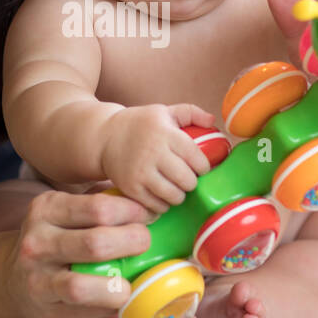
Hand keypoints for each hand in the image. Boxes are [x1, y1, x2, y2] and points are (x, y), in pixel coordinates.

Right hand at [0, 190, 151, 317]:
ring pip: (81, 284)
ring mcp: (37, 276)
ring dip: (118, 284)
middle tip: (145, 242)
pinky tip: (119, 297)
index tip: (147, 216)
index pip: (99, 206)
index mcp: (48, 208)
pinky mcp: (45, 306)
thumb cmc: (58, 240)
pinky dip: (107, 305)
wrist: (14, 279)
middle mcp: (37, 240)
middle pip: (96, 242)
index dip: (132, 211)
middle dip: (131, 243)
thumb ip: (101, 203)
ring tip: (130, 280)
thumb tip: (149, 200)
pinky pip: (83, 308)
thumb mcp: (69, 213)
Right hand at [98, 103, 214, 214]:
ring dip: (179, 195)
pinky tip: (162, 195)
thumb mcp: (164, 111)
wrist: (105, 137)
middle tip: (186, 178)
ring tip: (176, 188)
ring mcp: (141, 172)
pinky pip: (157, 206)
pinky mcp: (131, 188)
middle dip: (191, 182)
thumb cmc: (140, 124)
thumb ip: (190, 112)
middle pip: (187, 180)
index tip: (199, 166)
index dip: (203, 166)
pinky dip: (164, 204)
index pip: (197, 158)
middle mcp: (153, 152)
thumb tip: (213, 121)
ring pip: (174, 196)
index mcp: (165, 133)